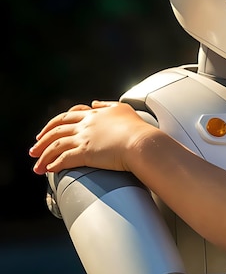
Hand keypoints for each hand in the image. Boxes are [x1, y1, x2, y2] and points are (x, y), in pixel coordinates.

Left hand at [29, 101, 149, 173]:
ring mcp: (84, 139)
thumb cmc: (139, 129)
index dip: (54, 124)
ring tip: (36, 165)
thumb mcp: (124, 109)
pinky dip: (54, 165)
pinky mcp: (85, 154)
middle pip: (56, 130)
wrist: (143, 142)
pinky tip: (49, 170)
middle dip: (42, 140)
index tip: (47, 131)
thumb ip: (108, 105)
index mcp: (94, 114)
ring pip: (56, 145)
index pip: (68, 116)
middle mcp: (86, 125)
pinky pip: (64, 159)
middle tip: (34, 148)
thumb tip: (95, 103)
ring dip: (43, 155)